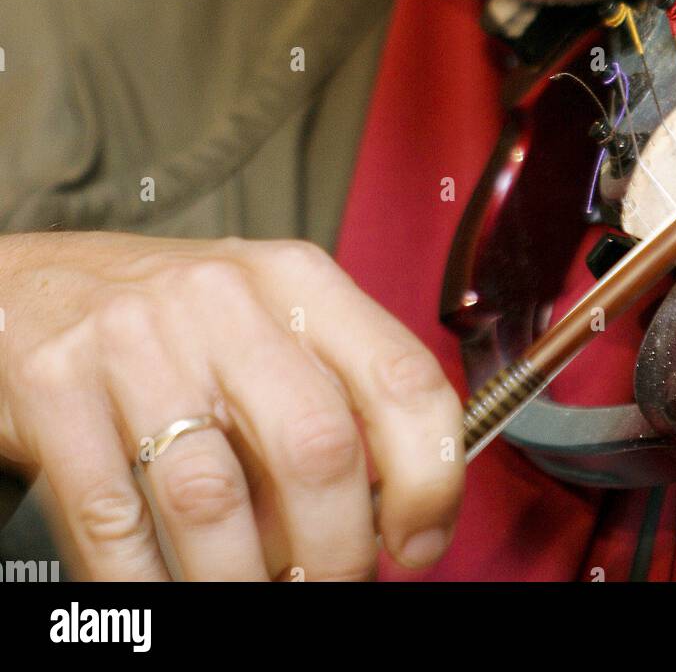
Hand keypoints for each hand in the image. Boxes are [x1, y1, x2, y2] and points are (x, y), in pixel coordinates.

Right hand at [0, 231, 463, 580]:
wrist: (27, 285)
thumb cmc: (167, 321)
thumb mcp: (261, 320)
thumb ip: (328, 392)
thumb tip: (390, 512)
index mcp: (293, 279)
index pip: (401, 376)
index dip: (429, 478)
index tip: (419, 541)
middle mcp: (221, 297)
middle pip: (316, 449)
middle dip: (336, 553)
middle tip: (329, 586)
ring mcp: (133, 339)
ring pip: (212, 501)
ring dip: (243, 586)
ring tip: (254, 601)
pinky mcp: (54, 386)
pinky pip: (115, 523)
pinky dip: (148, 588)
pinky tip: (165, 596)